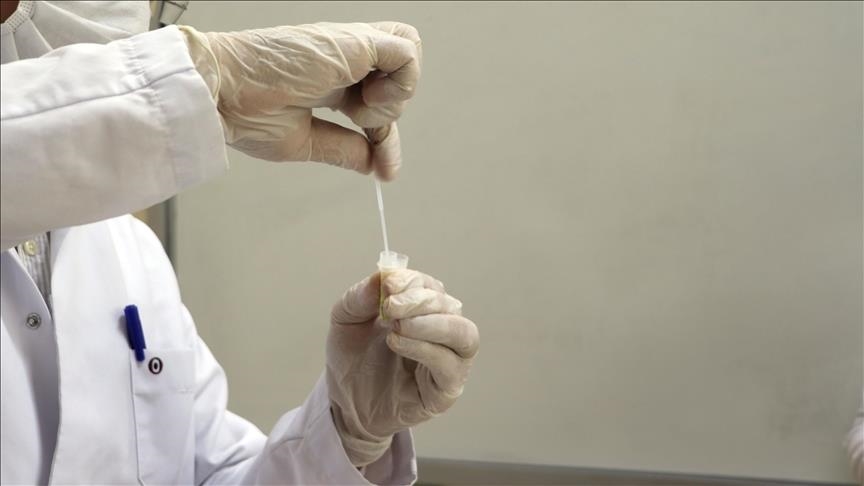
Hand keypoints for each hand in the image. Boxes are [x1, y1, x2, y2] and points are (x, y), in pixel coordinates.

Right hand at [179, 22, 421, 179]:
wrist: (221, 94)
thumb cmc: (244, 111)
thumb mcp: (305, 141)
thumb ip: (343, 149)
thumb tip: (372, 164)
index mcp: (332, 80)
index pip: (379, 104)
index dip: (386, 138)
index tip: (384, 169)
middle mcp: (345, 60)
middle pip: (399, 73)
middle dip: (391, 110)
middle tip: (359, 124)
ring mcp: (351, 48)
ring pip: (409, 57)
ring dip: (394, 96)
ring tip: (357, 109)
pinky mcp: (355, 40)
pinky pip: (406, 51)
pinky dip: (400, 82)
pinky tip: (367, 98)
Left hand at [326, 270, 478, 465]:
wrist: (346, 403)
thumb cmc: (352, 361)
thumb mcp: (345, 320)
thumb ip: (359, 297)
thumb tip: (382, 276)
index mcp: (423, 310)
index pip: (430, 287)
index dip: (411, 281)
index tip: (387, 284)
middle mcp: (443, 332)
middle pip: (450, 306)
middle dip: (420, 301)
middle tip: (391, 306)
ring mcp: (449, 361)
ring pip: (463, 334)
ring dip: (432, 324)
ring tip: (398, 326)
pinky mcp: (446, 390)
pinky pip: (450, 366)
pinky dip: (426, 350)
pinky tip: (397, 344)